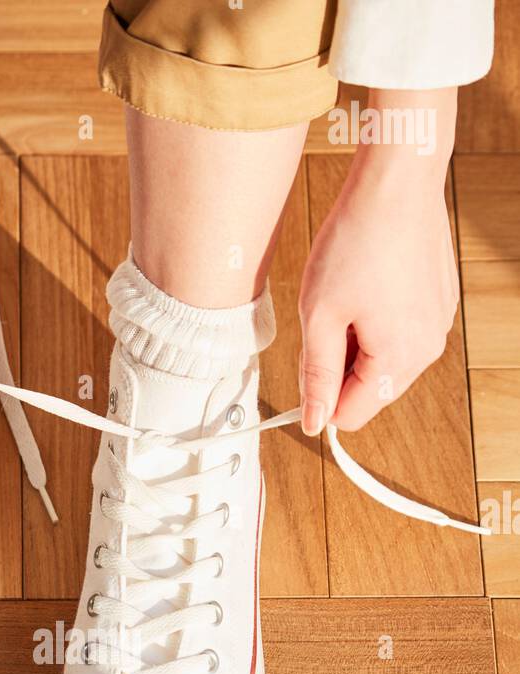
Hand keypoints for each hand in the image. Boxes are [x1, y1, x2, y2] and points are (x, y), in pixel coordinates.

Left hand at [298, 89, 458, 434]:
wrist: (398, 180)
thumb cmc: (358, 239)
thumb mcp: (320, 315)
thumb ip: (316, 375)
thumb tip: (313, 422)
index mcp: (398, 359)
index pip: (350, 415)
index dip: (319, 399)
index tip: (304, 368)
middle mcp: (428, 349)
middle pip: (368, 390)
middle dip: (340, 366)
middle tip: (325, 319)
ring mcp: (438, 325)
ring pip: (383, 362)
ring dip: (357, 343)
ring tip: (348, 297)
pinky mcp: (439, 303)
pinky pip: (400, 333)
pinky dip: (377, 321)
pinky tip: (367, 285)